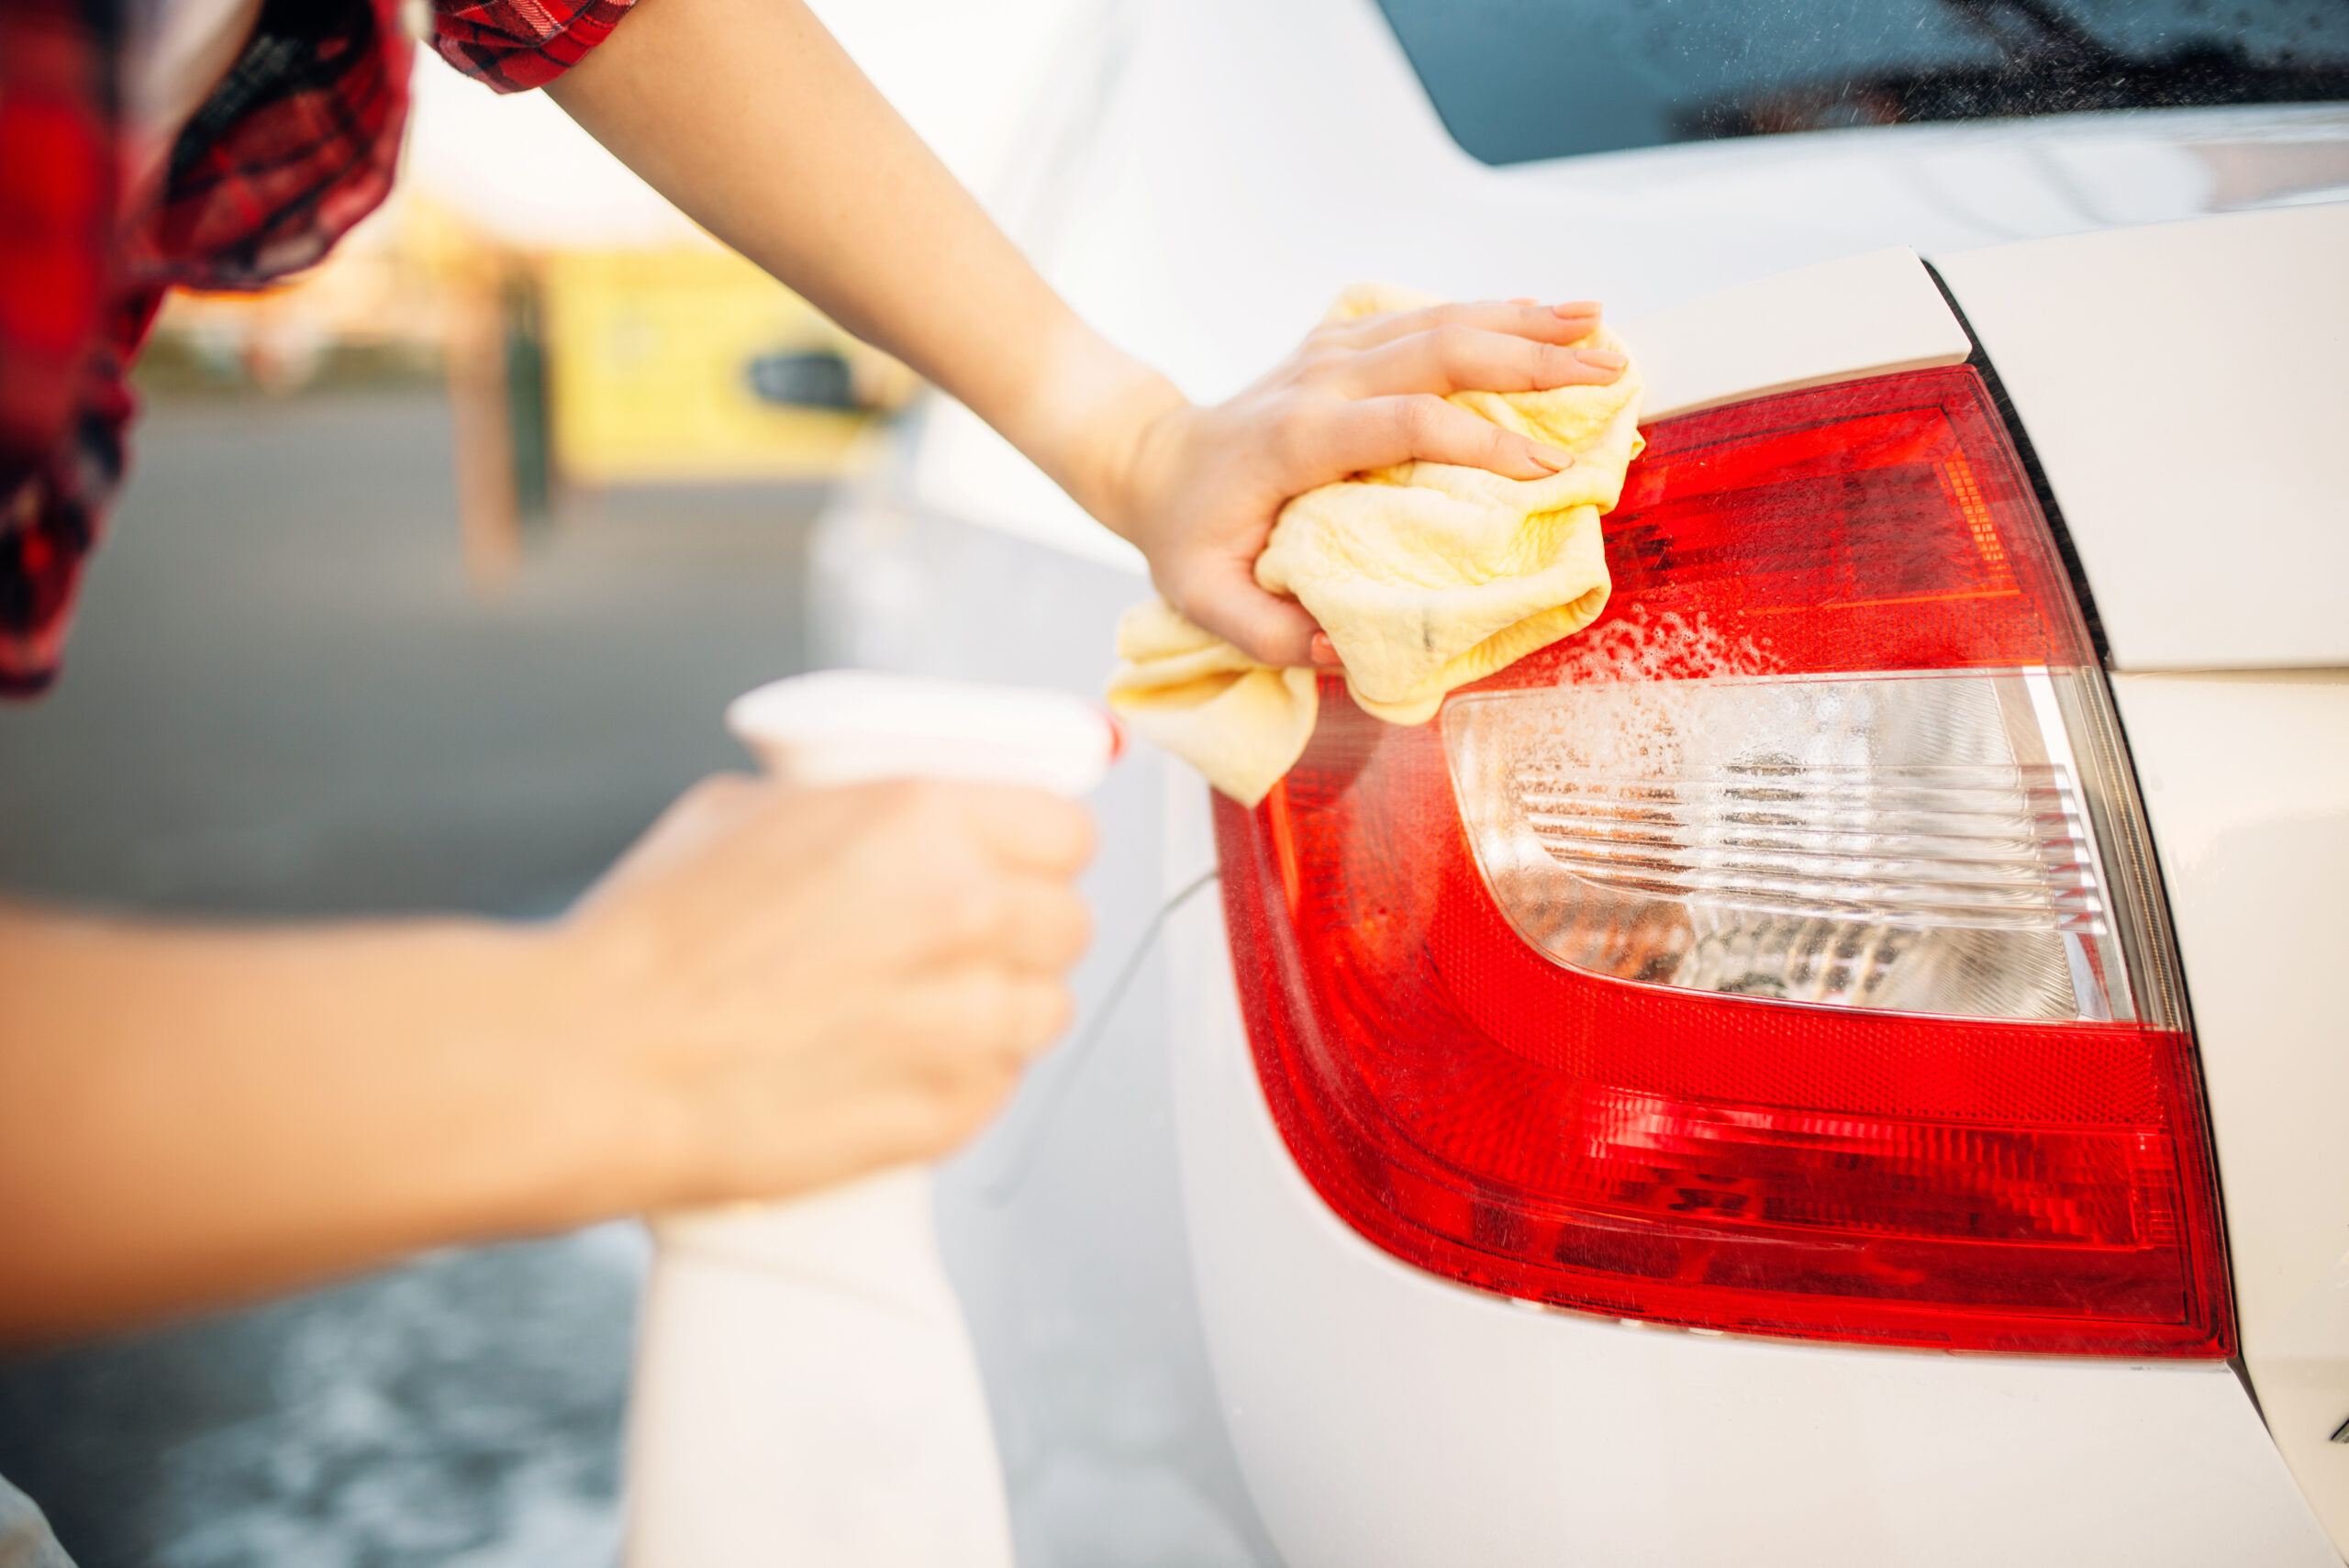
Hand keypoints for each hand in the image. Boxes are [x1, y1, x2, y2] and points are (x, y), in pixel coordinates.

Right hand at [555, 774, 1093, 1208]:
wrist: (598, 1060)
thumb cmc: (650, 941)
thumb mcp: (748, 810)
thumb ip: (855, 809)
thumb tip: (896, 817)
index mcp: (923, 819)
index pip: (1065, 830)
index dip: (1036, 849)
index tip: (1015, 863)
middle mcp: (964, 911)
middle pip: (1067, 920)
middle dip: (1020, 928)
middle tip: (956, 940)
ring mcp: (962, 1020)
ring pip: (1045, 1009)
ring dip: (998, 1006)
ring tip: (919, 1008)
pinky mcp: (945, 1111)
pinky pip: (998, 1083)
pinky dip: (960, 1075)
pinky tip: (892, 1061)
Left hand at [1099, 300, 1627, 666]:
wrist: (1151, 461)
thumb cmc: (1187, 538)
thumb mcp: (1206, 602)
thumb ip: (1271, 635)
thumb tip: (1346, 650)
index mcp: (1296, 440)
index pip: (1403, 424)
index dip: (1479, 442)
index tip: (1548, 472)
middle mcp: (1320, 381)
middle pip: (1438, 350)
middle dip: (1530, 361)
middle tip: (1610, 375)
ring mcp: (1333, 353)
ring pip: (1441, 321)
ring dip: (1525, 324)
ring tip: (1601, 328)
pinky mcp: (1344, 344)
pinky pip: (1429, 319)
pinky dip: (1494, 314)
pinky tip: (1549, 315)